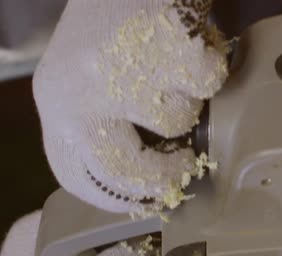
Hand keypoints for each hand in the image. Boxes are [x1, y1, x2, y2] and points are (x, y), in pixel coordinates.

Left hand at [33, 0, 227, 212]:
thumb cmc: (116, 17)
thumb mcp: (89, 75)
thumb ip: (104, 119)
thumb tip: (145, 176)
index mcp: (56, 99)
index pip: (77, 175)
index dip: (117, 196)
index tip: (146, 199)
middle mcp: (77, 91)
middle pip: (123, 172)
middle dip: (163, 176)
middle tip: (186, 166)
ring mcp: (122, 74)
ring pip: (178, 122)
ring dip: (190, 98)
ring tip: (180, 65)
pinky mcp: (165, 55)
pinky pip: (208, 85)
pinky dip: (213, 65)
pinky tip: (196, 42)